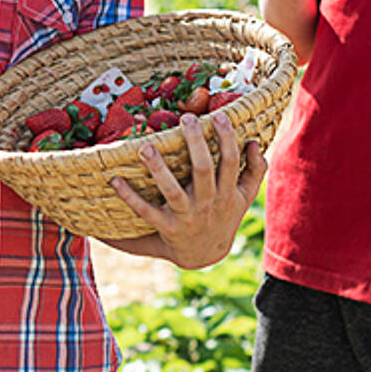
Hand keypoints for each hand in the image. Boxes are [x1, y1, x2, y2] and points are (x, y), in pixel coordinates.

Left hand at [111, 113, 266, 269]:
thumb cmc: (224, 215)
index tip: (219, 116)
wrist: (205, 255)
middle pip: (203, 170)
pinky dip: (130, 196)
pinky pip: (146, 211)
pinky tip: (115, 180)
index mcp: (227, 193)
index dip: (227, 139)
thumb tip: (255, 142)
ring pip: (173, 190)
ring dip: (158, 169)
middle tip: (187, 119)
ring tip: (145, 147)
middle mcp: (207, 203)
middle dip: (196, 143)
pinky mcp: (166, 228)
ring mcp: (186, 216)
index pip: (230, 162)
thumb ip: (255, 170)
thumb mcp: (245, 197)